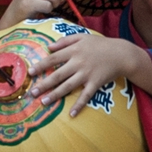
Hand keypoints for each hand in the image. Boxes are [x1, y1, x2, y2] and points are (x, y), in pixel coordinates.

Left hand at [29, 33, 144, 115]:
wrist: (121, 53)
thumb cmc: (101, 44)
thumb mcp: (82, 37)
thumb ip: (65, 41)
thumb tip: (49, 47)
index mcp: (73, 51)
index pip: (53, 59)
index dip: (41, 65)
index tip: (30, 72)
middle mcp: (78, 63)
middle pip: (58, 75)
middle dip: (44, 84)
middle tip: (32, 93)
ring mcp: (87, 74)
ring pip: (68, 86)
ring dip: (55, 95)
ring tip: (43, 102)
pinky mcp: (95, 83)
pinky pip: (86, 96)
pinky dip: (79, 105)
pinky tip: (71, 114)